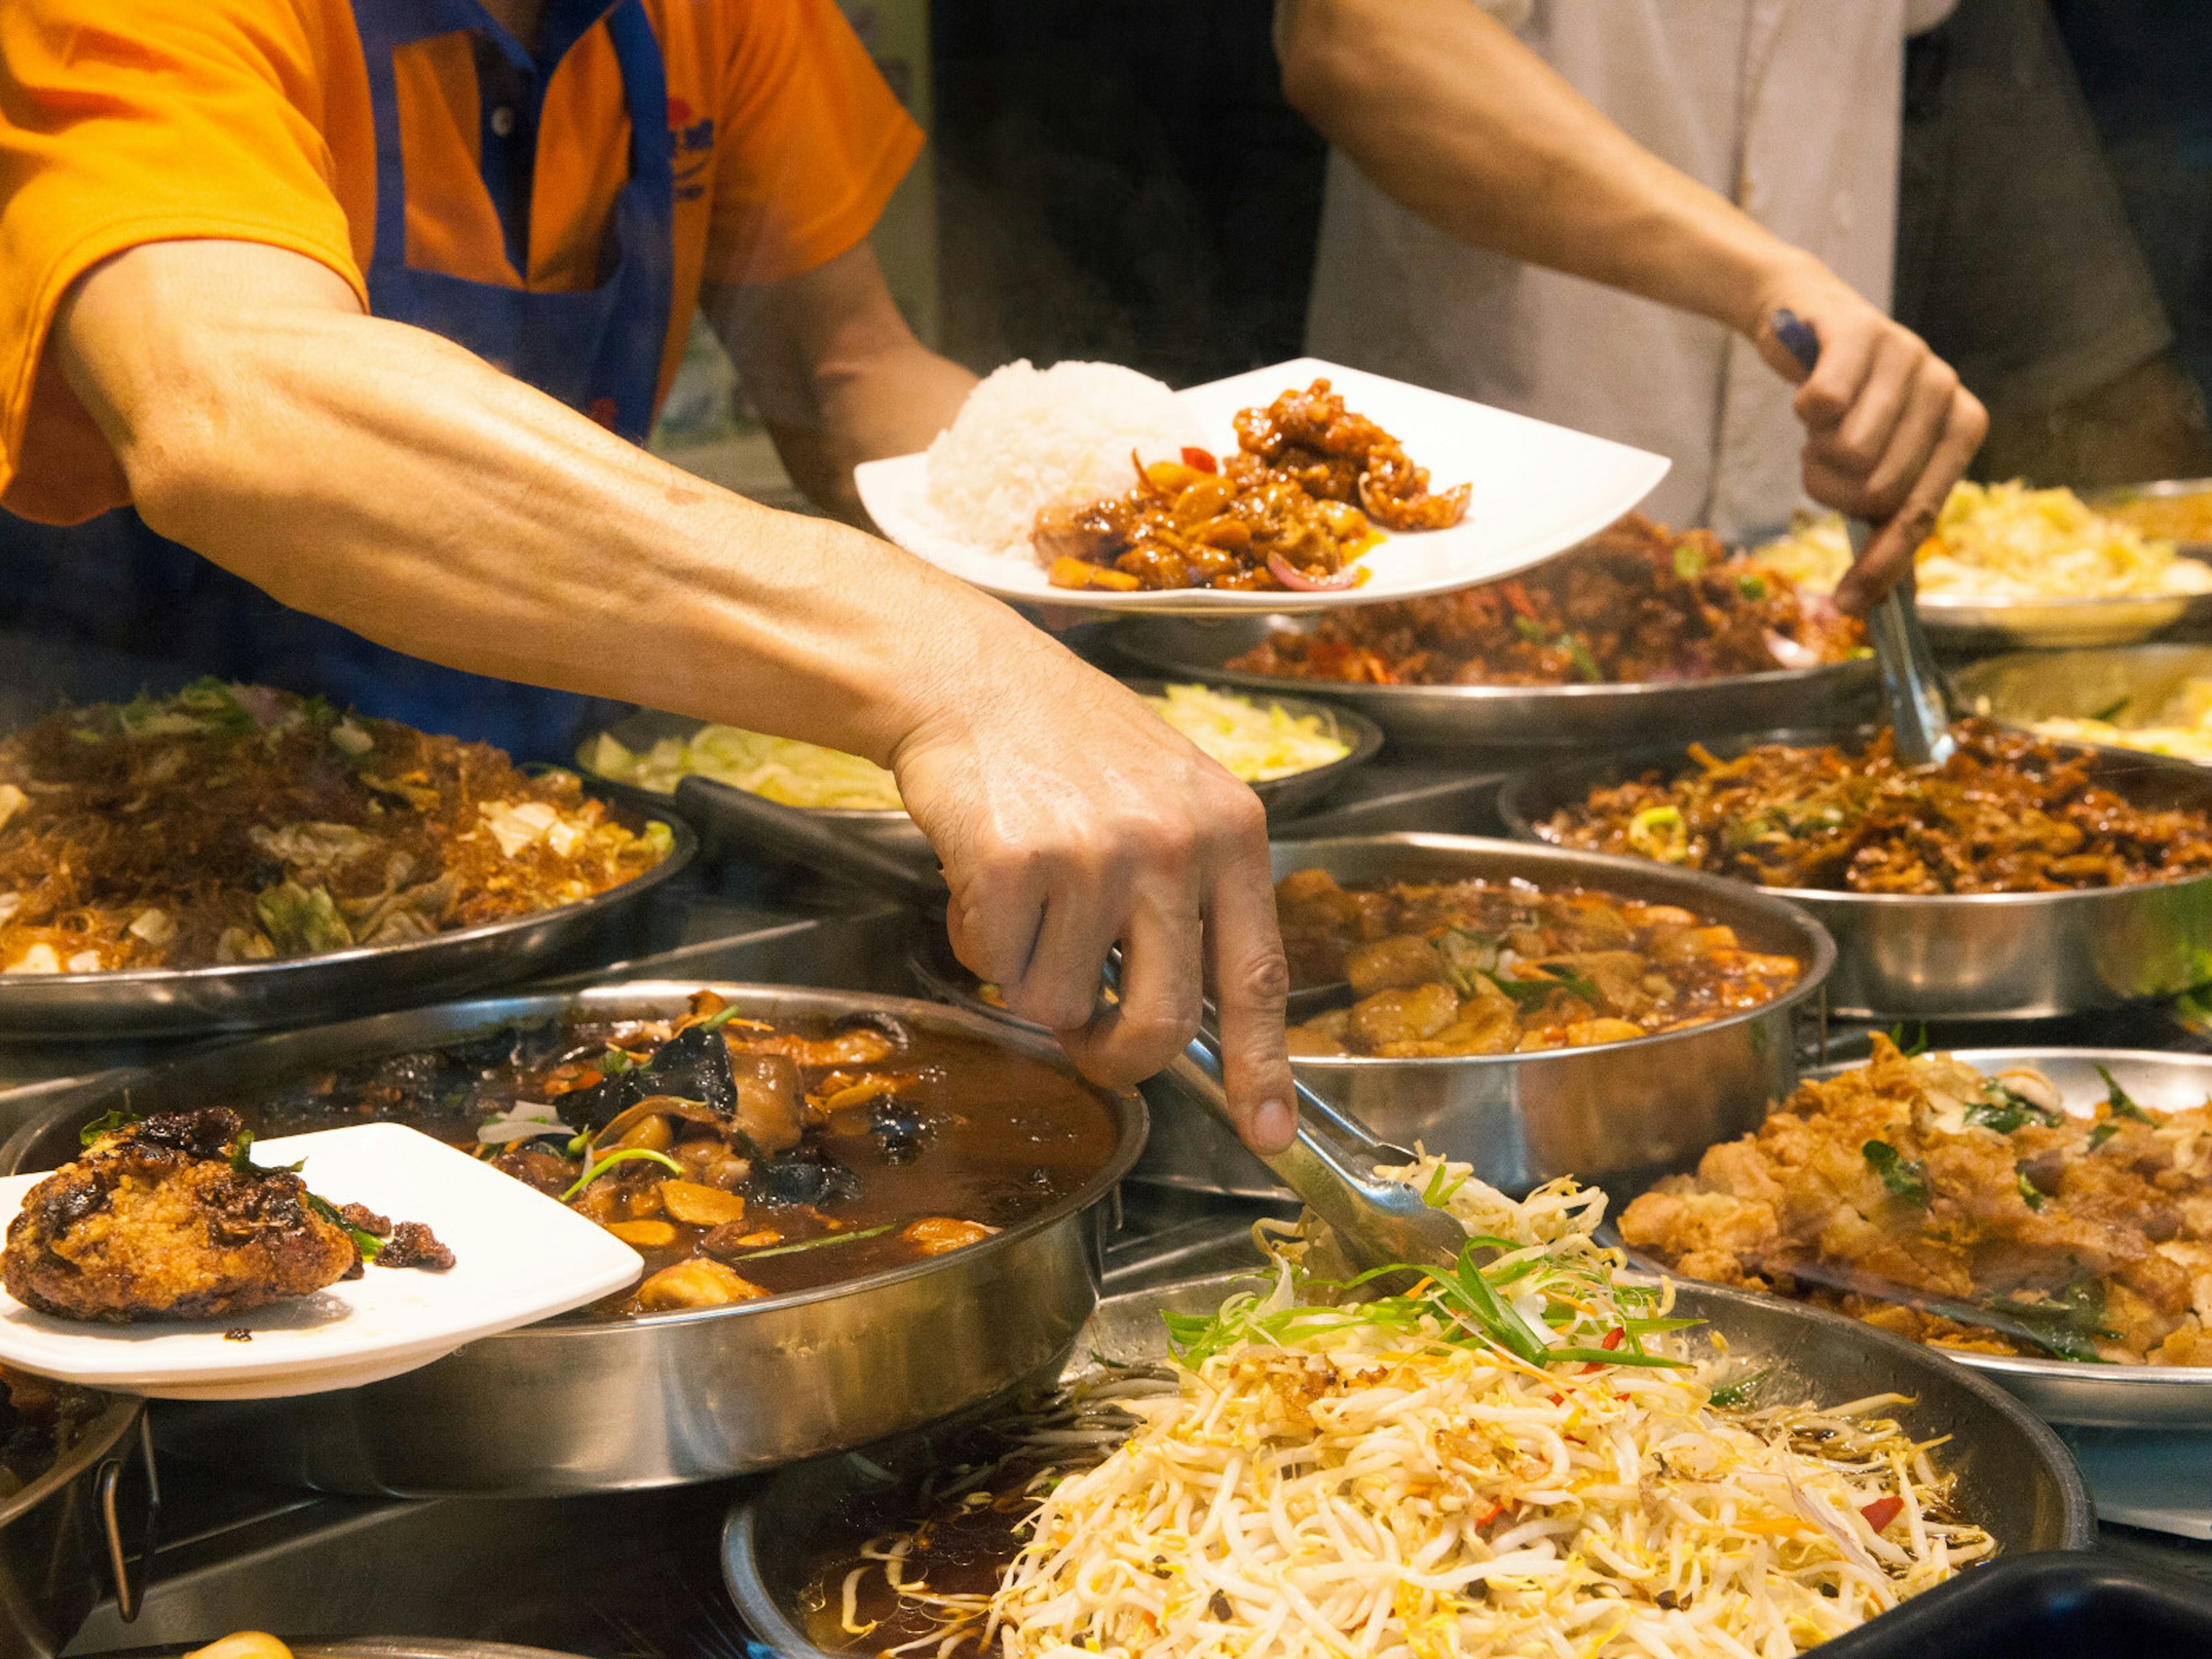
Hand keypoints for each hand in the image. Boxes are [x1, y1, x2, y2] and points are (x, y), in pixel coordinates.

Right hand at [891, 644, 1296, 1152]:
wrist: (974, 677)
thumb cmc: (1072, 746)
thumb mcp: (1174, 799)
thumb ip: (1194, 898)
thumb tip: (1195, 1023)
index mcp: (1232, 833)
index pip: (1258, 976)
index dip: (1263, 1068)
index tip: (1270, 1136)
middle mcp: (1173, 845)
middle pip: (1161, 1023)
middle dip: (1115, 1055)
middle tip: (1087, 1038)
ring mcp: (1094, 854)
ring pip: (1060, 1004)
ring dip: (1030, 975)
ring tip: (1028, 898)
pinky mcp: (1013, 862)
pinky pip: (994, 964)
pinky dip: (979, 939)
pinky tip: (986, 874)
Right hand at [1750, 259, 1987, 614]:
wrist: (1808, 318)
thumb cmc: (1845, 402)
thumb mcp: (1872, 456)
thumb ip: (1881, 509)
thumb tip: (1869, 597)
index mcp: (1961, 427)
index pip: (1920, 513)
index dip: (1882, 563)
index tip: (1847, 604)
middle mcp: (1946, 389)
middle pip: (1878, 490)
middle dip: (1833, 491)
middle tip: (1821, 462)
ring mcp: (1908, 356)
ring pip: (1850, 452)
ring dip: (1815, 452)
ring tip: (1819, 427)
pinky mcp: (1859, 332)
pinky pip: (1823, 403)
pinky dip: (1803, 410)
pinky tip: (1810, 392)